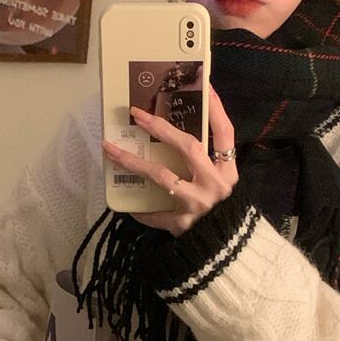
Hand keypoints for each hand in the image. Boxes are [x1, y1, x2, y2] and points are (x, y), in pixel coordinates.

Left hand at [100, 86, 237, 236]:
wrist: (225, 255)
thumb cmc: (223, 217)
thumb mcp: (223, 188)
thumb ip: (209, 167)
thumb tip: (178, 138)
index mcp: (228, 173)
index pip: (224, 133)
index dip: (215, 109)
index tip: (204, 85)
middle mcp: (215, 186)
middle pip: (188, 147)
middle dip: (161, 128)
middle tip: (138, 114)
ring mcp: (198, 205)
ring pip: (161, 176)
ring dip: (133, 162)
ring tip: (110, 150)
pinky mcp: (181, 225)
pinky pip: (154, 213)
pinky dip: (141, 210)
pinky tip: (128, 206)